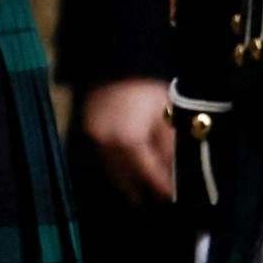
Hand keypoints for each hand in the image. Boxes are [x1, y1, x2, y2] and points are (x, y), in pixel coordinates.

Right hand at [75, 74, 179, 202]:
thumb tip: (174, 171)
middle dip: (139, 189)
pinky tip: (121, 173)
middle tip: (152, 202)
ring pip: (110, 169)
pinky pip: (102, 157)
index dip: (160, 186)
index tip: (171, 198)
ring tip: (136, 195)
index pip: (148, 172)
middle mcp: (108, 143)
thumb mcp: (165, 114)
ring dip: (124, 183)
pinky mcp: (89, 129)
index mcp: (129, 140)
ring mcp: (95, 137)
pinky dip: (113, 168)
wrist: (117, 60)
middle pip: (125, 175)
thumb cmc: (147, 86)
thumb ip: (168, 145)